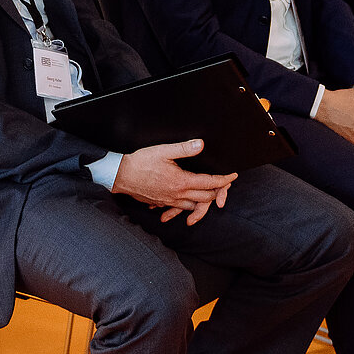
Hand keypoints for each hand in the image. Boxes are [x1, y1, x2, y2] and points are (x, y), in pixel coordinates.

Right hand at [112, 140, 235, 224]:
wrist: (120, 175)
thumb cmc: (140, 162)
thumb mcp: (163, 151)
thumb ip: (184, 148)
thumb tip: (201, 144)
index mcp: (181, 182)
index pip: (209, 183)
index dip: (223, 180)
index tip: (232, 176)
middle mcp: (177, 195)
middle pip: (205, 198)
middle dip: (218, 191)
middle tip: (225, 185)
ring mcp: (169, 201)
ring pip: (193, 206)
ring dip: (204, 201)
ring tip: (210, 194)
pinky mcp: (161, 203)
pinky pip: (179, 209)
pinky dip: (187, 207)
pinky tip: (187, 203)